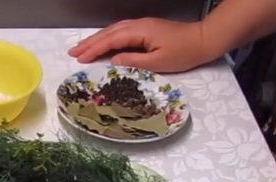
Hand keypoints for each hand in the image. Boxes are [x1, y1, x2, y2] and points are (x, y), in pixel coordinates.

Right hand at [67, 18, 216, 72]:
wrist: (203, 40)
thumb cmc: (183, 53)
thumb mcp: (157, 62)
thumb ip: (133, 61)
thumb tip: (113, 61)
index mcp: (139, 32)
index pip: (111, 40)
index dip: (94, 50)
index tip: (79, 59)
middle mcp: (138, 25)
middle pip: (108, 32)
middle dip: (89, 43)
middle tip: (72, 52)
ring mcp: (141, 25)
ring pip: (113, 30)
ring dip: (96, 39)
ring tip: (81, 48)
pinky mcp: (145, 29)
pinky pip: (120, 31)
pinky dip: (107, 37)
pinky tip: (101, 43)